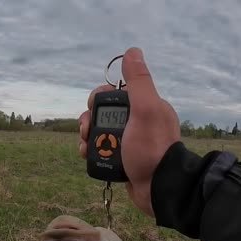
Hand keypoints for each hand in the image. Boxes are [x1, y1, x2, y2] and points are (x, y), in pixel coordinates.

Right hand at [78, 47, 180, 216]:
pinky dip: (90, 150)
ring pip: (99, 132)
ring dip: (86, 136)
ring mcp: (130, 143)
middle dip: (89, 119)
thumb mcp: (146, 110)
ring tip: (84, 146)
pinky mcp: (123, 160)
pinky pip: (101, 150)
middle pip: (104, 114)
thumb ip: (138, 82)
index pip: (116, 94)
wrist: (157, 189)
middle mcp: (139, 123)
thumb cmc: (151, 148)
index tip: (93, 107)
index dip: (100, 98)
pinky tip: (85, 154)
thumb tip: (132, 51)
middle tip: (85, 130)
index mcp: (147, 107)